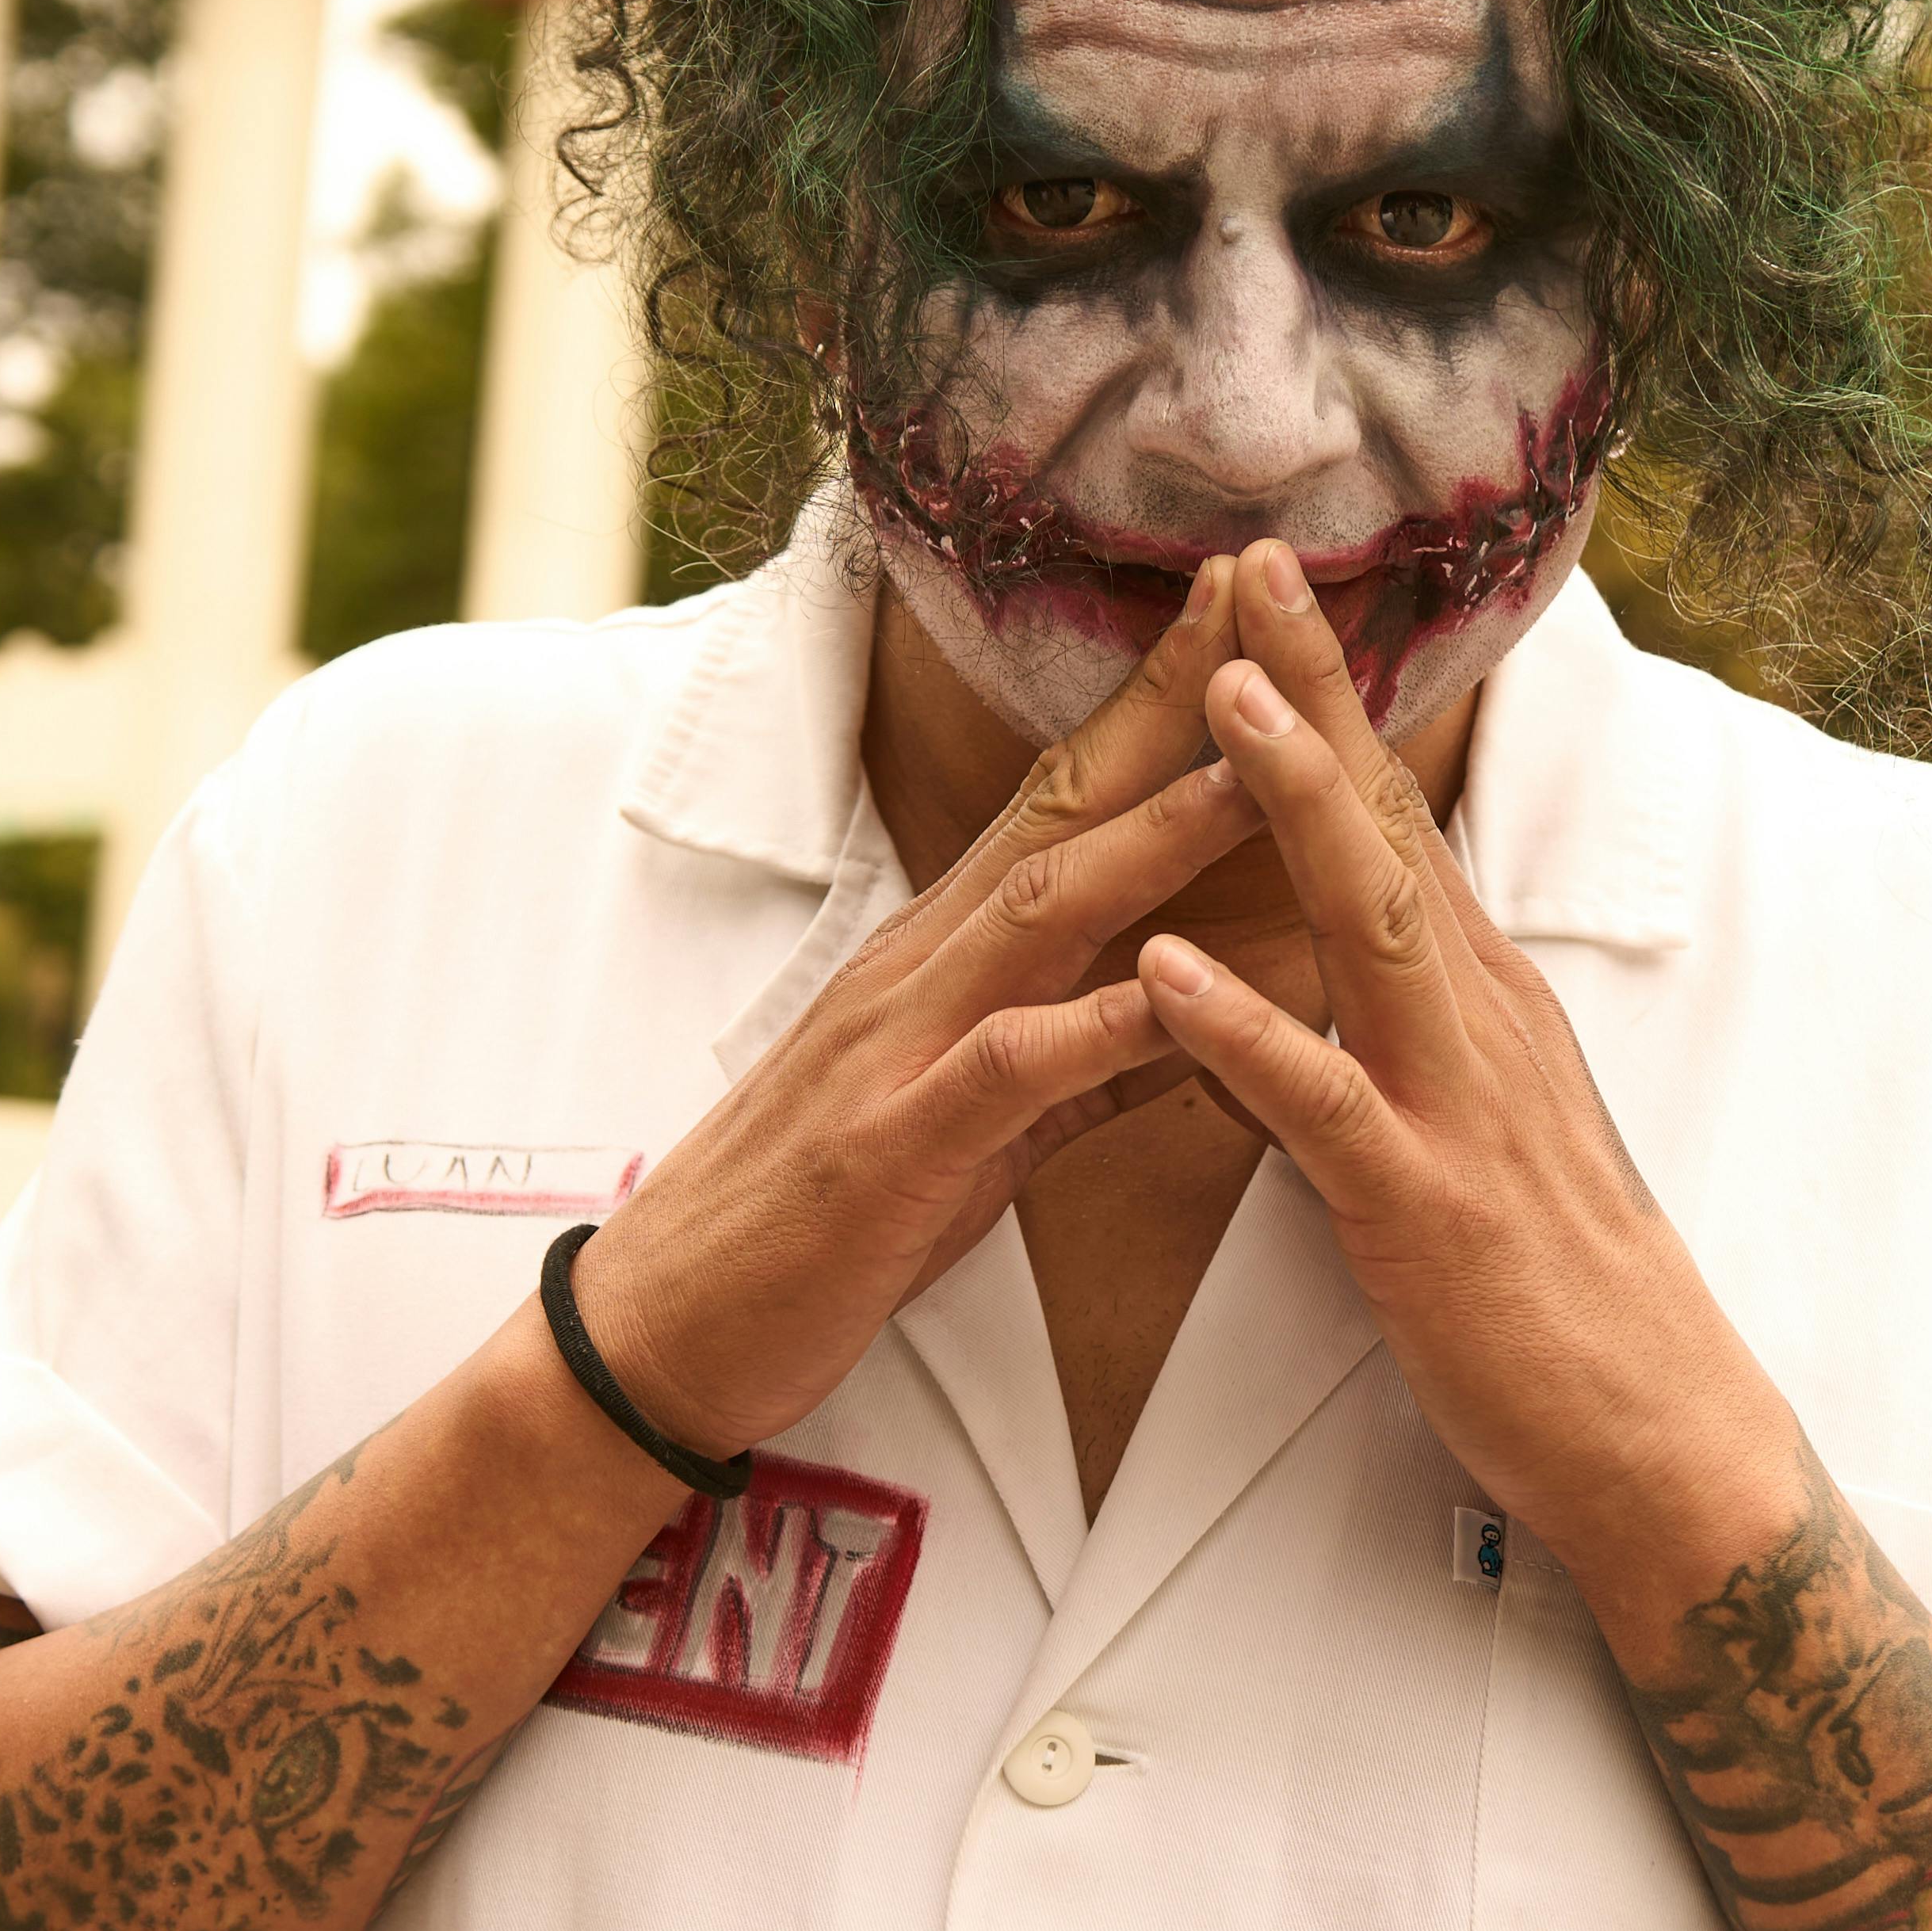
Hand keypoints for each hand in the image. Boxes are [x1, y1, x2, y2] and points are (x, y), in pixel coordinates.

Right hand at [569, 564, 1261, 1460]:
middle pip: (1062, 809)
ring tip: (1261, 770)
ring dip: (1155, 836)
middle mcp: (920, 969)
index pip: (1063, 799)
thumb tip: (1192, 1015)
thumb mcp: (978, 1130)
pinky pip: (1009, 1069)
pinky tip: (1173, 994)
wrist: (665, 1325)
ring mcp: (901, 1046)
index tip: (1244, 612)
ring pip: (1043, 912)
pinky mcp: (895, 1145)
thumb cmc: (824, 1224)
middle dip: (1168, 706)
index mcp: (941, 956)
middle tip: (1266, 605)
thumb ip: (1086, 1065)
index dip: (1155, 702)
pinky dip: (1095, 1025)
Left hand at [1132, 544, 1799, 1646]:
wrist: (1654, 1433)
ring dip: (1291, 800)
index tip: (1268, 586)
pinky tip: (1173, 968)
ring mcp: (1453, 1102)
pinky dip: (1242, 1028)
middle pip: (1383, 821)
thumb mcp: (1452, 1131)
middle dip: (1312, 688)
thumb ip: (1354, 1044)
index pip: (1391, 812)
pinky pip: (1319, 1102)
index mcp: (1474, 996)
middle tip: (1248, 564)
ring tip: (1216, 696)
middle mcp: (1474, 1017)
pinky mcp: (1420, 1202)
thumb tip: (1266, 975)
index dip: (1329, 695)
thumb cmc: (1548, 1290)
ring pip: (1365, 920)